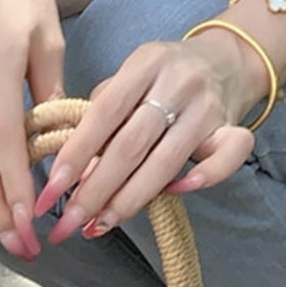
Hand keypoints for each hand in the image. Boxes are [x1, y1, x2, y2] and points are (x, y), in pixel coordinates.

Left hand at [32, 29, 263, 243]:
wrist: (226, 60)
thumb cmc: (164, 76)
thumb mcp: (130, 77)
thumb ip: (102, 116)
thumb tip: (74, 174)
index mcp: (146, 62)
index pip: (105, 111)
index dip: (76, 153)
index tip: (50, 191)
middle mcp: (178, 82)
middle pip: (132, 144)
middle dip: (95, 190)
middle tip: (68, 224)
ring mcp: (208, 106)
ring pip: (167, 161)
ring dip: (129, 200)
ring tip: (99, 226)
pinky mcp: (234, 127)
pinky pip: (226, 158)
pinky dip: (202, 179)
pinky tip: (174, 193)